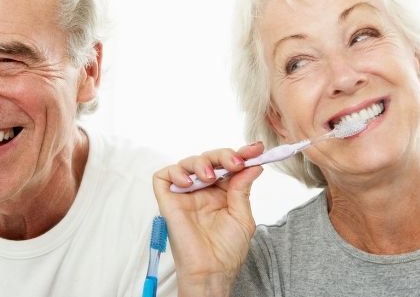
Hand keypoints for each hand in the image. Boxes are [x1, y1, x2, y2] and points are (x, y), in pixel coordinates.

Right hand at [152, 142, 264, 296]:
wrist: (212, 271)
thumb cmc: (227, 251)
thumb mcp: (242, 215)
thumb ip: (242, 189)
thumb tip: (252, 165)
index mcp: (221, 192)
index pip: (228, 166)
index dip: (241, 154)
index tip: (256, 149)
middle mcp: (202, 191)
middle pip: (209, 158)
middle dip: (223, 155)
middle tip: (236, 162)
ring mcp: (185, 194)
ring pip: (187, 162)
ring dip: (201, 162)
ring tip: (210, 177)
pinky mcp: (168, 201)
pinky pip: (163, 176)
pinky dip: (175, 172)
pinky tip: (189, 182)